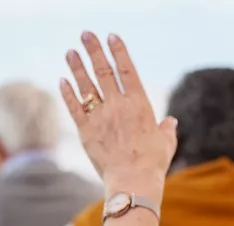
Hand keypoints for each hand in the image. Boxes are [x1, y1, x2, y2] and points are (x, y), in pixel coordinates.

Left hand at [59, 32, 175, 196]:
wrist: (133, 181)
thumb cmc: (153, 163)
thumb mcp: (166, 143)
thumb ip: (167, 129)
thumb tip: (171, 122)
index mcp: (140, 104)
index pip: (127, 70)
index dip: (118, 51)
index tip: (112, 36)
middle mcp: (118, 106)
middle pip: (104, 71)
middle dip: (94, 50)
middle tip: (86, 35)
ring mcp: (100, 118)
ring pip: (86, 86)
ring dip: (77, 67)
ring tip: (71, 52)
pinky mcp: (86, 132)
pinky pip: (74, 108)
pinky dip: (68, 93)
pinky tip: (63, 80)